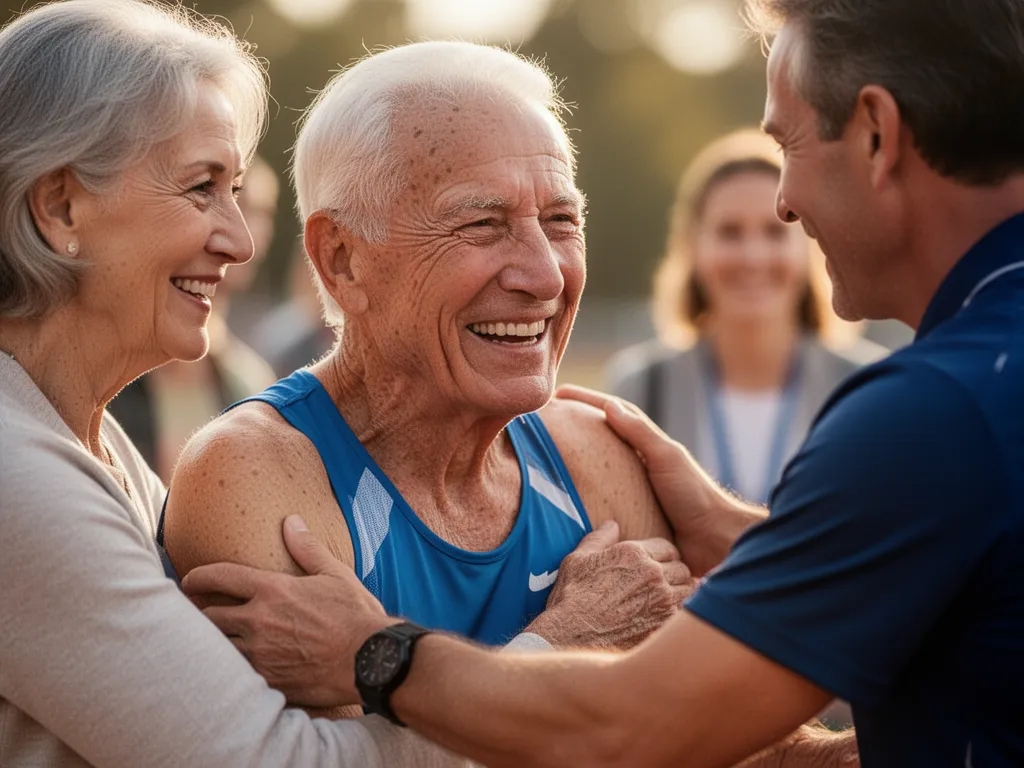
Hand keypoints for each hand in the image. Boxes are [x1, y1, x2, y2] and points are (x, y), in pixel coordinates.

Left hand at [181, 515, 395, 707]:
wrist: (371, 660)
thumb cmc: (356, 614)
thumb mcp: (335, 574)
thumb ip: (307, 548)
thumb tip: (291, 522)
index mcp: (273, 590)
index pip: (221, 576)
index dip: (199, 576)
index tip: (190, 579)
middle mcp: (259, 621)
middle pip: (208, 617)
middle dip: (200, 613)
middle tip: (197, 613)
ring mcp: (260, 654)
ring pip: (215, 648)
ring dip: (210, 643)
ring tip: (206, 642)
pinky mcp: (267, 681)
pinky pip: (234, 674)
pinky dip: (229, 669)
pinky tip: (230, 668)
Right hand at [525, 521, 696, 649]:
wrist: (570, 636)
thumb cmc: (571, 597)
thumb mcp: (578, 559)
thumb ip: (600, 539)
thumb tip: (612, 525)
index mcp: (634, 553)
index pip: (667, 548)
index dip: (663, 556)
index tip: (657, 566)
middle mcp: (653, 573)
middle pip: (681, 568)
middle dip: (673, 575)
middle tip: (662, 586)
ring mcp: (661, 600)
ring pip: (688, 590)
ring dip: (680, 594)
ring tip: (667, 602)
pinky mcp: (664, 625)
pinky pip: (684, 614)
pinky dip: (679, 615)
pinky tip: (666, 620)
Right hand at [556, 385, 763, 574]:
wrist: (713, 540)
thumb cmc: (693, 495)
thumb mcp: (666, 457)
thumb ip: (640, 433)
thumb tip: (609, 406)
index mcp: (648, 445)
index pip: (613, 412)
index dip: (586, 400)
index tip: (558, 393)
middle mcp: (639, 464)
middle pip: (602, 438)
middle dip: (576, 425)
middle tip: (546, 420)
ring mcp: (634, 490)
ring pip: (599, 470)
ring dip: (576, 460)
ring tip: (547, 456)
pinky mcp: (631, 515)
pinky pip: (600, 501)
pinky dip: (583, 494)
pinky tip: (564, 499)